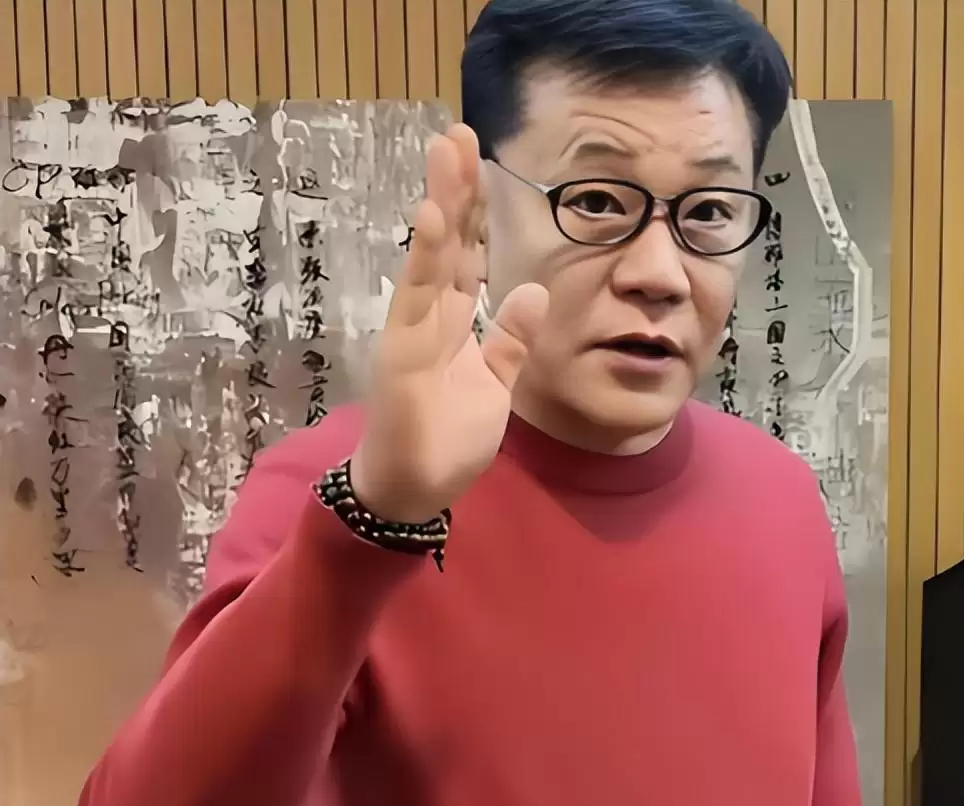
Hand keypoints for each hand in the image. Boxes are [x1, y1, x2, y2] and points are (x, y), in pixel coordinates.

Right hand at [352, 124, 548, 522]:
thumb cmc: (447, 441)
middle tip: (460, 132)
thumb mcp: (495, 386)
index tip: (482, 163)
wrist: (413, 490)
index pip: (468, 257)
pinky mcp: (404, 351)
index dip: (477, 212)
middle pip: (449, 243)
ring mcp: (413, 330)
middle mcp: (428, 318)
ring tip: (447, 150)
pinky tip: (434, 214)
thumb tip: (535, 292)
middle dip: (456, 188)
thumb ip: (510, 341)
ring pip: (432, 256)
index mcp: (451, 325)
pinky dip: (426, 256)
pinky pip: (418, 297)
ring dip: (441, 203)